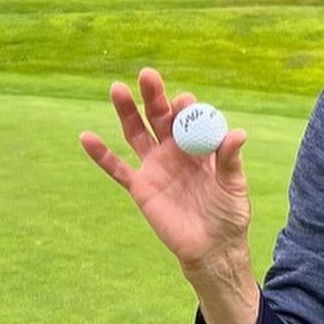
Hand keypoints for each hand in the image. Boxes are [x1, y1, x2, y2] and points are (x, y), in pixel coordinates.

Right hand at [79, 67, 251, 268]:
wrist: (213, 248)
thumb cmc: (229, 215)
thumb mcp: (234, 186)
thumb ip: (230, 160)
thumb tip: (237, 134)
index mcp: (200, 146)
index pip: (189, 119)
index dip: (186, 108)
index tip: (185, 101)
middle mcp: (174, 151)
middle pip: (160, 118)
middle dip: (154, 97)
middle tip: (148, 75)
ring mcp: (155, 167)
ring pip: (136, 134)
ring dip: (126, 112)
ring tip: (117, 89)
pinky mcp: (140, 187)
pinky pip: (117, 169)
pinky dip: (101, 154)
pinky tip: (86, 137)